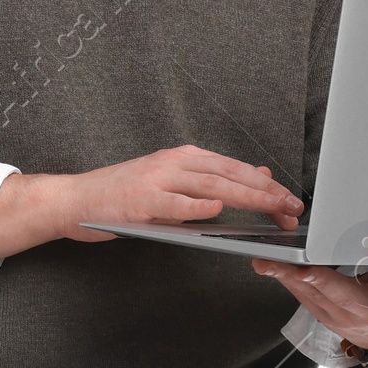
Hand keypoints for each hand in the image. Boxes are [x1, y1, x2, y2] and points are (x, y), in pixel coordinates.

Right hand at [0, 149, 301, 263]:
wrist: (74, 201)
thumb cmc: (122, 198)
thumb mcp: (171, 183)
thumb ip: (209, 181)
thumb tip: (255, 175)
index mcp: (183, 158)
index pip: (235, 168)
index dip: (267, 184)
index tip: (291, 200)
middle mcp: (174, 163)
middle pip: (230, 173)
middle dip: (266, 191)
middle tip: (293, 207)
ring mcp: (157, 180)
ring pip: (211, 184)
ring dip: (245, 196)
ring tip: (272, 207)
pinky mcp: (140, 200)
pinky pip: (173, 202)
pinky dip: (196, 205)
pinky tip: (218, 208)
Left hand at [251, 239, 367, 349]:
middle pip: (344, 293)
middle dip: (322, 279)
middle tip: (303, 263)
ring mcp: (339, 312)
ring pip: (312, 293)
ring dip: (289, 277)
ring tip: (269, 258)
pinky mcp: (318, 308)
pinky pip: (298, 291)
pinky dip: (281, 273)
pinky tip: (264, 256)